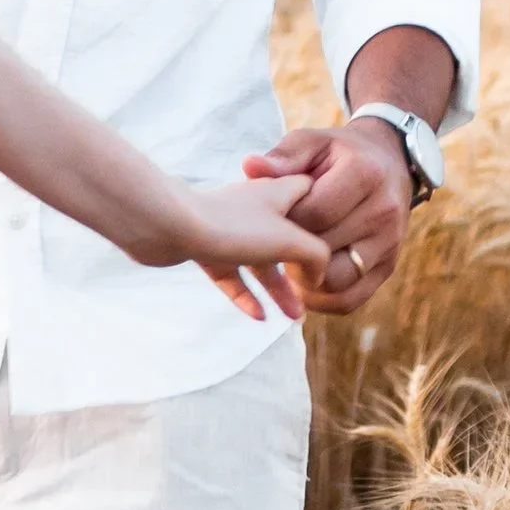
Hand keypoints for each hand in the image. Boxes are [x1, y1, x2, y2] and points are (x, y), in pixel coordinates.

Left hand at [176, 175, 327, 320]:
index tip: (343, 240)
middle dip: (305, 266)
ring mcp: (228, 228)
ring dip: (278, 289)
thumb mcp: (290, 240)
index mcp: (278, 193)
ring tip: (294, 317)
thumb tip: (318, 275)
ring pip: (260, 261)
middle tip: (317, 294)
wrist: (167, 226)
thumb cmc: (232, 226)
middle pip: (288, 236)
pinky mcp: (205, 247)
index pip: (313, 195)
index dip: (329, 215)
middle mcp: (255, 207)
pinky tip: (259, 316)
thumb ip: (317, 255)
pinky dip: (245, 294)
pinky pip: (231, 275)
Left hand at [245, 118, 414, 315]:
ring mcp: (389, 242)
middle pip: (323, 250)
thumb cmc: (340, 153)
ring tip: (286, 264)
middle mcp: (383, 211)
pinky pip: (350, 299)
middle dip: (289, 251)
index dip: (284, 223)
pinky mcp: (388, 267)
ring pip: (336, 281)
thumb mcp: (313, 142)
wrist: (388, 162)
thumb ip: (283, 156)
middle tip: (270, 246)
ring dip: (303, 281)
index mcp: (363, 175)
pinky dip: (321, 300)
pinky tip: (302, 284)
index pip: (314, 214)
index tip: (270, 220)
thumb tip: (250, 167)